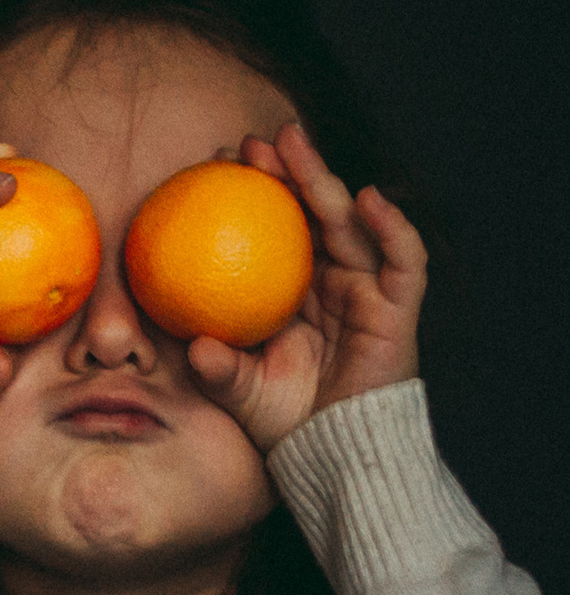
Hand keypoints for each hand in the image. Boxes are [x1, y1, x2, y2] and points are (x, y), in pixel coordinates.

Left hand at [186, 122, 424, 451]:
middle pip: (307, 214)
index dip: (246, 196)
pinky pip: (402, 258)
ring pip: (348, 223)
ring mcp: (364, 290)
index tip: (211, 166)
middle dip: (284, 172)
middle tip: (251, 141)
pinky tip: (368, 198)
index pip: (266, 229)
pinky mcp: (398, 307)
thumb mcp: (237, 390)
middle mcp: (326, 281)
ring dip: (323, 181)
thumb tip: (192, 349)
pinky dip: (390, 225)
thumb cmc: (282, 419)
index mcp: (285, 290)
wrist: (332, 452)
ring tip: (295, 145)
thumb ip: (216, 370)